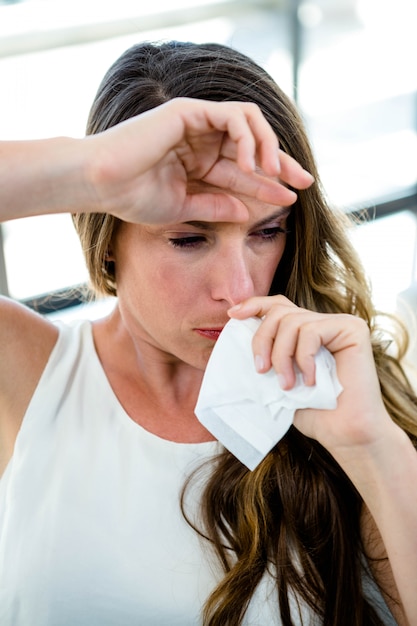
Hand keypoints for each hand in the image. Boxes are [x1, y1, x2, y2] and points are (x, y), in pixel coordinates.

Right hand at [85, 98, 313, 223]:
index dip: (269, 184)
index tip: (291, 199)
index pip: (243, 169)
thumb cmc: (133, 197)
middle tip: (304, 182)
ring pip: (249, 124)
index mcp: (198, 162)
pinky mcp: (190, 111)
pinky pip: (232, 117)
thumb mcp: (184, 207)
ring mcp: (196, 122)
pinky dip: (248, 137)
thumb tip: (245, 214)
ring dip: (268, 148)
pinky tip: (253, 164)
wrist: (103, 184)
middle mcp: (201, 139)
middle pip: (253, 145)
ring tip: (278, 174)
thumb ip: (216, 206)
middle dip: (281, 163)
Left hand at [228, 295, 395, 457]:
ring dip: (282, 356)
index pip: (278, 305)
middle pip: (280, 311)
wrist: (344, 434)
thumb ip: (267, 353)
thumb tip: (238, 331)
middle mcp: (324, 323)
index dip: (254, 305)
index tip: (233, 315)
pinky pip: (312, 331)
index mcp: (307, 332)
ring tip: (288, 385)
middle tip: (261, 370)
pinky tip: (310, 382)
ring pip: (292, 321)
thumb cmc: (312, 411)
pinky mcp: (352, 329)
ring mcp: (340, 324)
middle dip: (263, 339)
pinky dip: (303, 358)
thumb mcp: (278, 378)